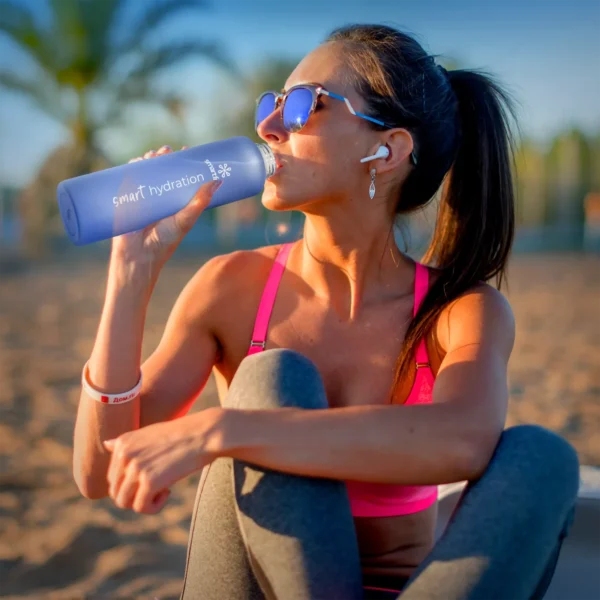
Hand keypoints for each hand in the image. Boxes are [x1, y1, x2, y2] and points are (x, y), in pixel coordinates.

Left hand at [102, 407, 222, 513]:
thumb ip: (127, 442)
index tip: (154, 475)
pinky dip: (154, 507)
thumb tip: (106, 443)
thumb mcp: (149, 433)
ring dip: (143, 503)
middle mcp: (124, 454)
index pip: (113, 478)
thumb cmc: (182, 433)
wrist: (205, 432)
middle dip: (136, 495)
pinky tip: (168, 492)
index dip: (132, 484)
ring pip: (124, 502)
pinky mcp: (149, 481)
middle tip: (158, 487)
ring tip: (163, 491)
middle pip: (116, 492)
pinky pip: (141, 507)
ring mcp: (135, 468)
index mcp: (122, 443)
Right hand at [110, 145, 222, 270]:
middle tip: (166, 150)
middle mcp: (161, 197)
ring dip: (148, 159)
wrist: (138, 255)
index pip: (182, 177)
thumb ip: (199, 203)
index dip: (184, 163)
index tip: (187, 151)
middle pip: (163, 170)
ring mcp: (144, 197)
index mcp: (177, 202)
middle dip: (163, 156)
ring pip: (146, 172)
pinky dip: (131, 167)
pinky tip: (135, 161)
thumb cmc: (165, 241)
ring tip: (152, 155)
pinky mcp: (128, 200)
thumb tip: (217, 181)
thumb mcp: (185, 220)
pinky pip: (129, 179)